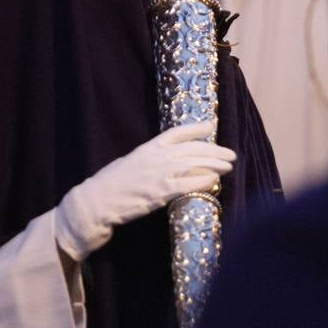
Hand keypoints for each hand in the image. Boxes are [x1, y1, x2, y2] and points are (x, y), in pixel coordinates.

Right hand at [55, 122, 233, 259]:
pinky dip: (204, 181)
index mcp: (148, 147)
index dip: (197, 128)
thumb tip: (169, 159)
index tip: (211, 126)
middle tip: (230, 153)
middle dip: (215, 150)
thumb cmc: (111, 183)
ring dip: (216, 164)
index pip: (178, 132)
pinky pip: (189, 184)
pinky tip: (215, 181)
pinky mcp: (162, 192)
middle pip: (194, 149)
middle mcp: (157, 156)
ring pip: (196, 164)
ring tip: (229, 166)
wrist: (97, 201)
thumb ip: (151, 159)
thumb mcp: (131, 162)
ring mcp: (160, 173)